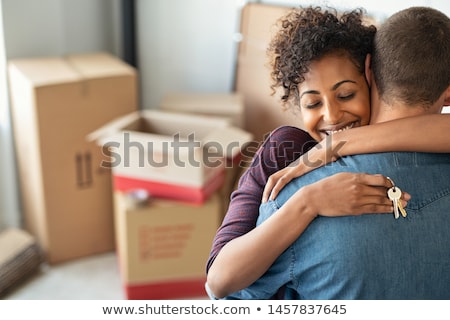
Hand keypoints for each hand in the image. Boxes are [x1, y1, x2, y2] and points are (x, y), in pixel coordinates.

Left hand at [262, 137, 337, 202]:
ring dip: (267, 190)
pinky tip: (273, 197)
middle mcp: (292, 167)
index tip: (271, 199)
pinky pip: (283, 180)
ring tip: (265, 202)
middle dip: (266, 190)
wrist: (332, 147)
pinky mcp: (297, 169)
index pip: (279, 178)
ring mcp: (293, 167)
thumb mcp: (322, 169)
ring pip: (274, 179)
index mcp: (295, 168)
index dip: (272, 187)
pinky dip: (276, 189)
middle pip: (273, 178)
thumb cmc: (329, 157)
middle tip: (264, 202)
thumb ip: (320, 175)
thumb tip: (326, 184)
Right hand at [289, 172, 410, 217]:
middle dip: (397, 194)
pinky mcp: (354, 210)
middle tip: (407, 196)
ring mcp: (357, 200)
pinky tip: (391, 210)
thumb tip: (371, 180)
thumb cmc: (326, 185)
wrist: (314, 198)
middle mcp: (359, 188)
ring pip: (380, 201)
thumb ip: (357, 177)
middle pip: (383, 191)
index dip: (390, 183)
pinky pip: (373, 210)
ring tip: (403, 204)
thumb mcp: (342, 176)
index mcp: (356, 177)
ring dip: (393, 203)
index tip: (394, 185)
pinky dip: (384, 210)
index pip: (380, 179)